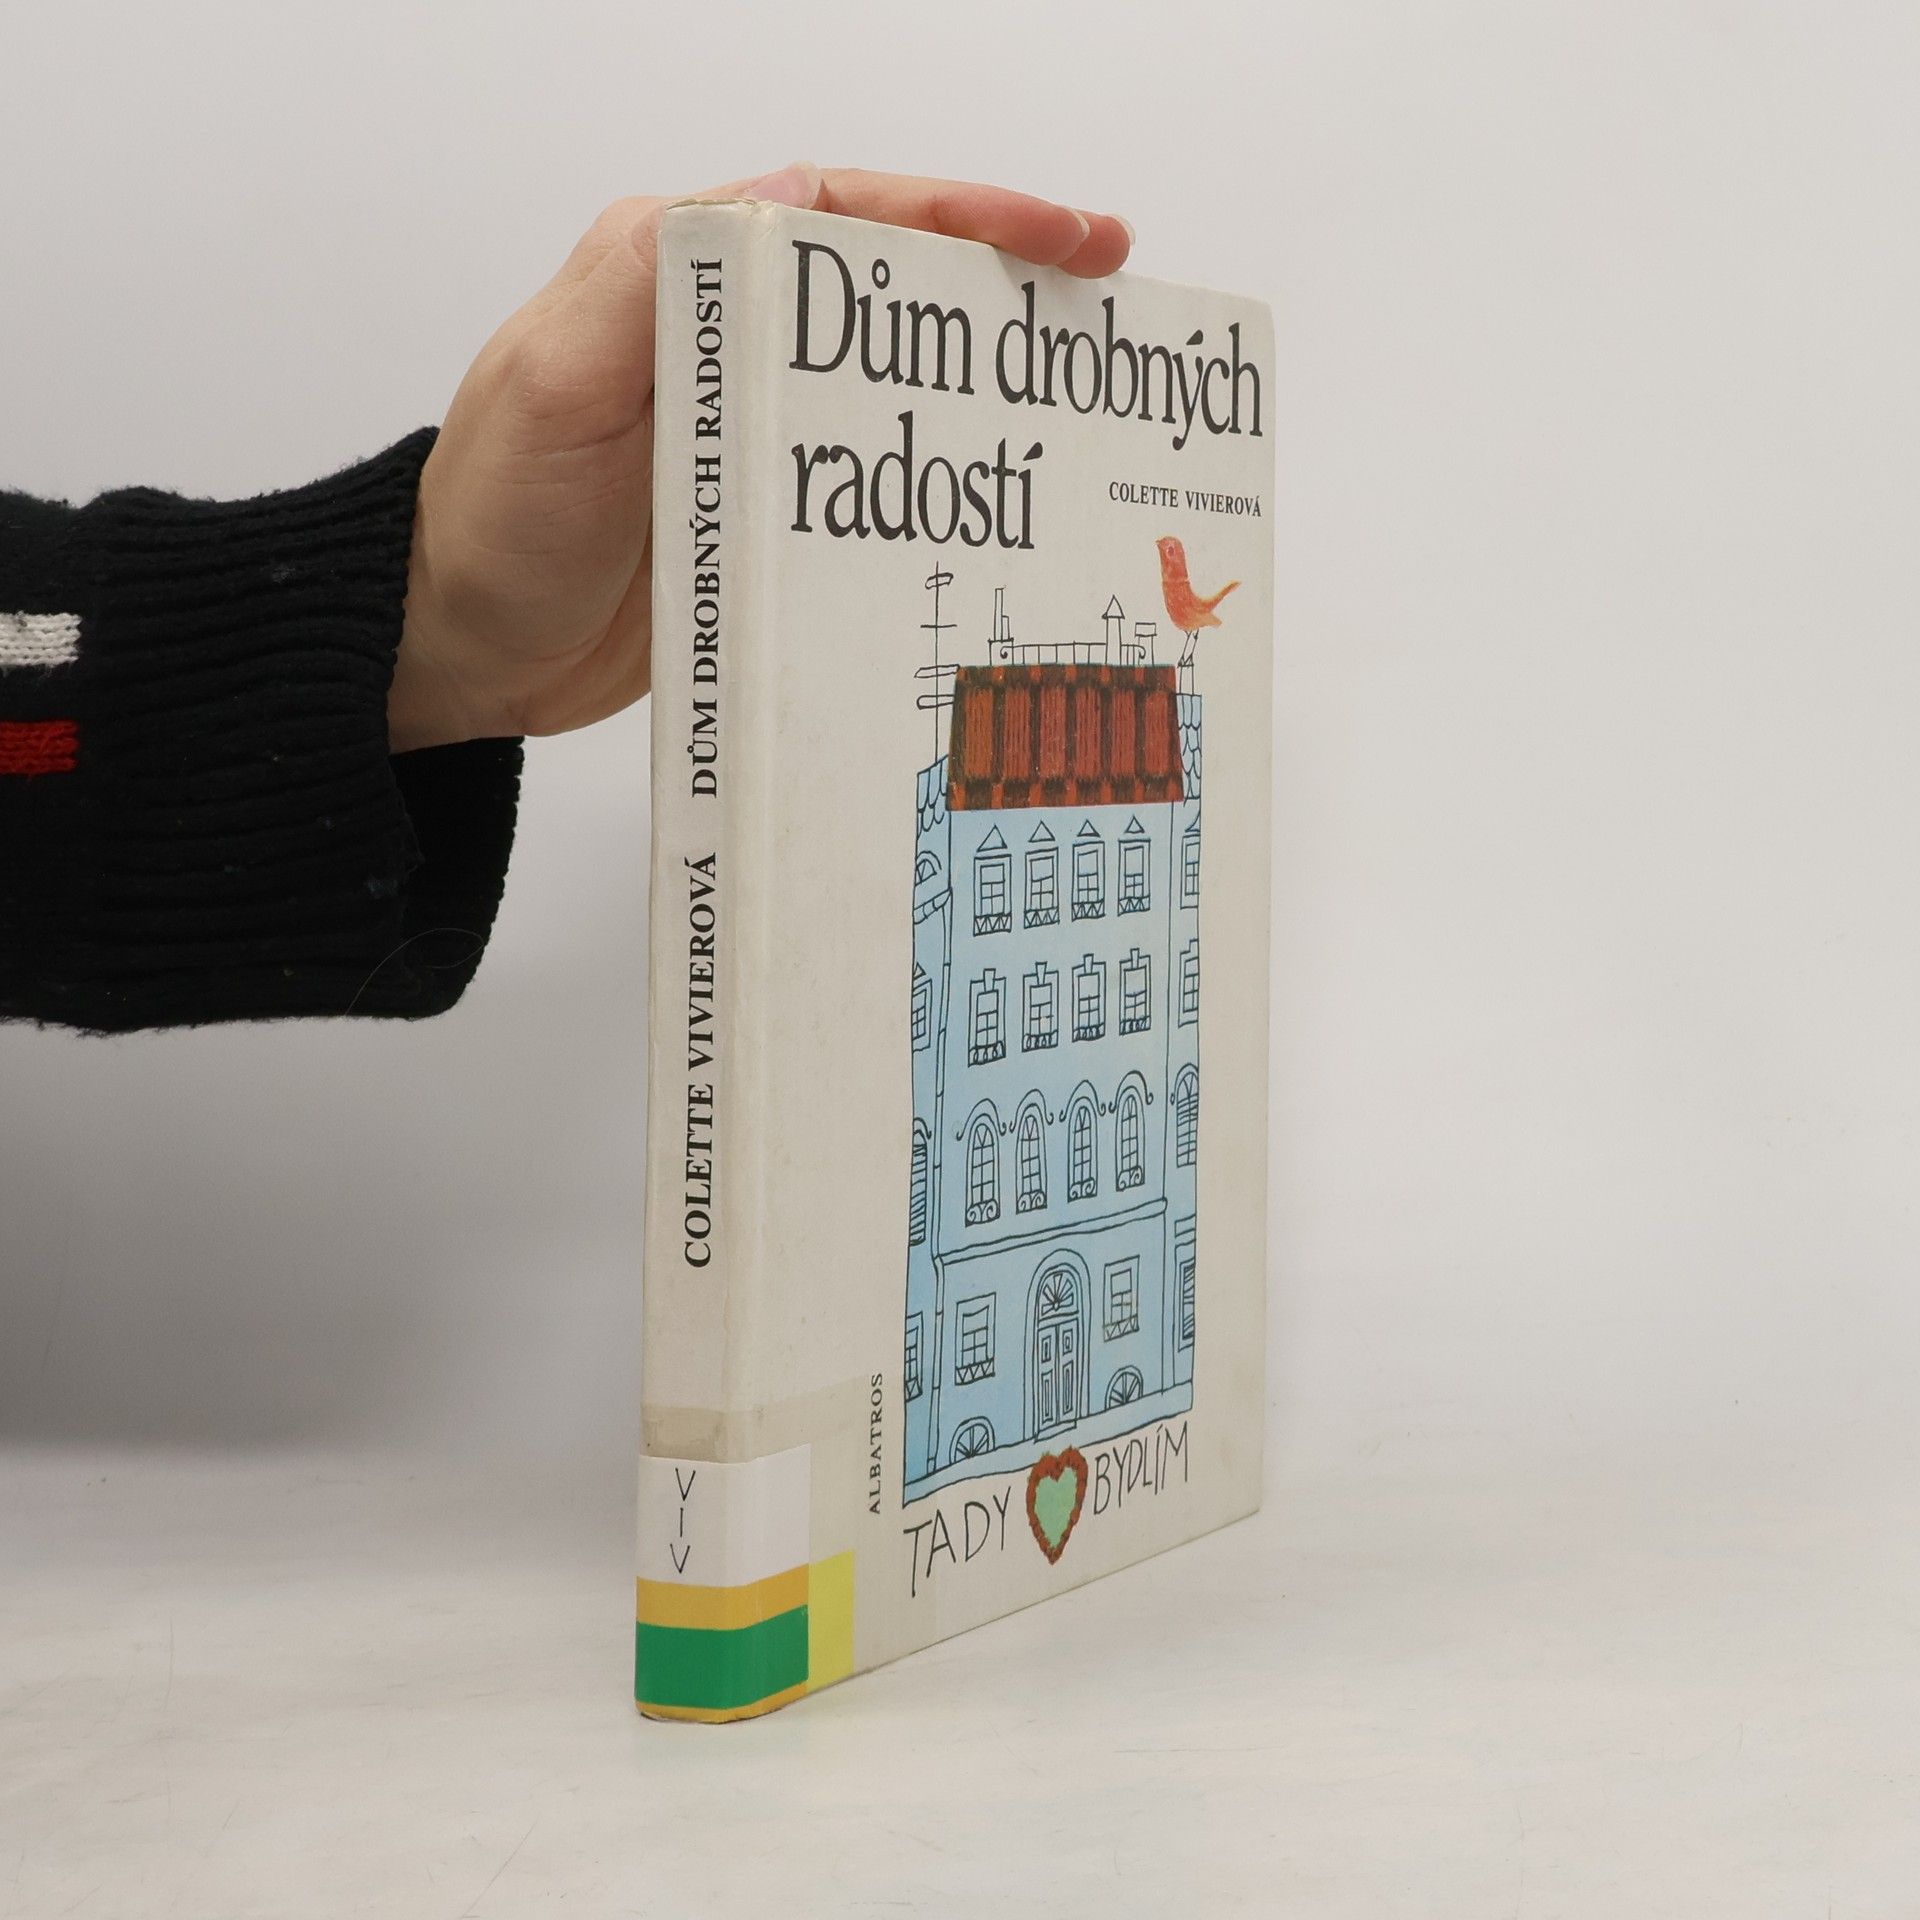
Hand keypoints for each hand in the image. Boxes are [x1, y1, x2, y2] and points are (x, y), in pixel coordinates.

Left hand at [390, 163, 1133, 751]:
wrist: (458, 651)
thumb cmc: (491, 523)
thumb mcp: (554, 386)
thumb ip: (649, 279)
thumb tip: (787, 195)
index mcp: (675, 278)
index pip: (843, 216)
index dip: (964, 213)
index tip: (1062, 235)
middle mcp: (721, 343)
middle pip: (889, 291)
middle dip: (1004, 282)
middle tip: (1106, 298)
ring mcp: (748, 430)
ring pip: (891, 380)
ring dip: (985, 379)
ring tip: (1081, 390)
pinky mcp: (760, 509)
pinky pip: (867, 473)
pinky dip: (937, 472)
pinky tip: (995, 496)